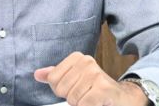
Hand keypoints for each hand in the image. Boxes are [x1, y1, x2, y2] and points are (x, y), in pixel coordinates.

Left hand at [34, 52, 149, 105]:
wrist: (122, 97)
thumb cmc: (95, 88)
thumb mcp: (74, 78)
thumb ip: (55, 76)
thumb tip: (37, 74)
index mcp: (77, 57)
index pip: (53, 79)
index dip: (61, 89)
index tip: (75, 87)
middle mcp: (86, 62)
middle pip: (61, 89)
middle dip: (71, 97)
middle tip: (85, 94)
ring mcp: (95, 74)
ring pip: (72, 98)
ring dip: (81, 103)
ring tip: (91, 98)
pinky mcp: (102, 88)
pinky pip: (83, 104)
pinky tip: (97, 102)